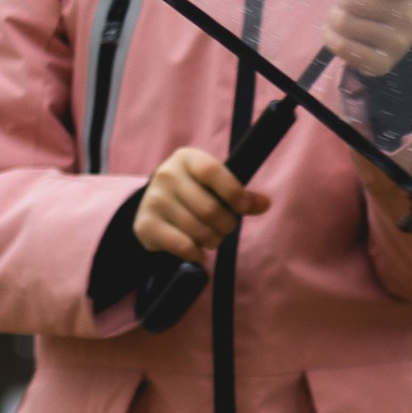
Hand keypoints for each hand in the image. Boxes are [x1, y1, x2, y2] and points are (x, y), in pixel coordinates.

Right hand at [131, 145, 267, 264]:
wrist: (153, 208)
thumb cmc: (194, 194)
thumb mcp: (215, 186)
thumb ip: (240, 194)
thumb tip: (265, 203)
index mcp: (186, 159)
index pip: (212, 172)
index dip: (234, 192)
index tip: (245, 208)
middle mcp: (166, 175)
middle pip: (209, 208)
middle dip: (226, 225)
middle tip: (225, 227)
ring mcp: (154, 200)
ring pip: (198, 230)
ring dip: (213, 240)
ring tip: (211, 238)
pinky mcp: (146, 225)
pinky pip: (183, 246)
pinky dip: (197, 254)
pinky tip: (198, 252)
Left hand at [321, 0, 411, 79]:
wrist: (398, 40)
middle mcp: (409, 17)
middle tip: (348, 1)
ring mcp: (397, 43)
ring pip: (345, 23)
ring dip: (334, 19)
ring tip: (343, 18)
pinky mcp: (382, 64)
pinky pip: (344, 48)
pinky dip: (332, 39)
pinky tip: (338, 35)